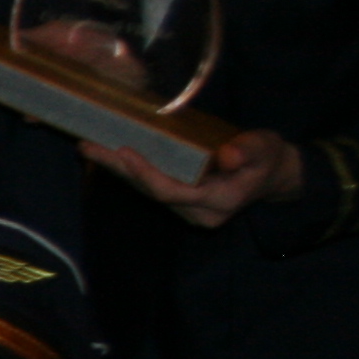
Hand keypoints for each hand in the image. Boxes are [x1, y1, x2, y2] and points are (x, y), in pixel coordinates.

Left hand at [83, 125, 301, 228]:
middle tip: (87, 146)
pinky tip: (106, 154)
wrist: (271, 175)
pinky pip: (149, 185)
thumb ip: (249, 151)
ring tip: (88, 147)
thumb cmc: (267, 158)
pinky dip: (128, 169)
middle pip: (150, 192)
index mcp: (217, 202)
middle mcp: (196, 212)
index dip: (146, 173)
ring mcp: (186, 209)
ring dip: (116, 169)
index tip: (125, 152)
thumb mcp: (265, 149)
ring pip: (145, 190)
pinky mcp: (180, 199)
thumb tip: (229, 156)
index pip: (172, 192)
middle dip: (118, 169)